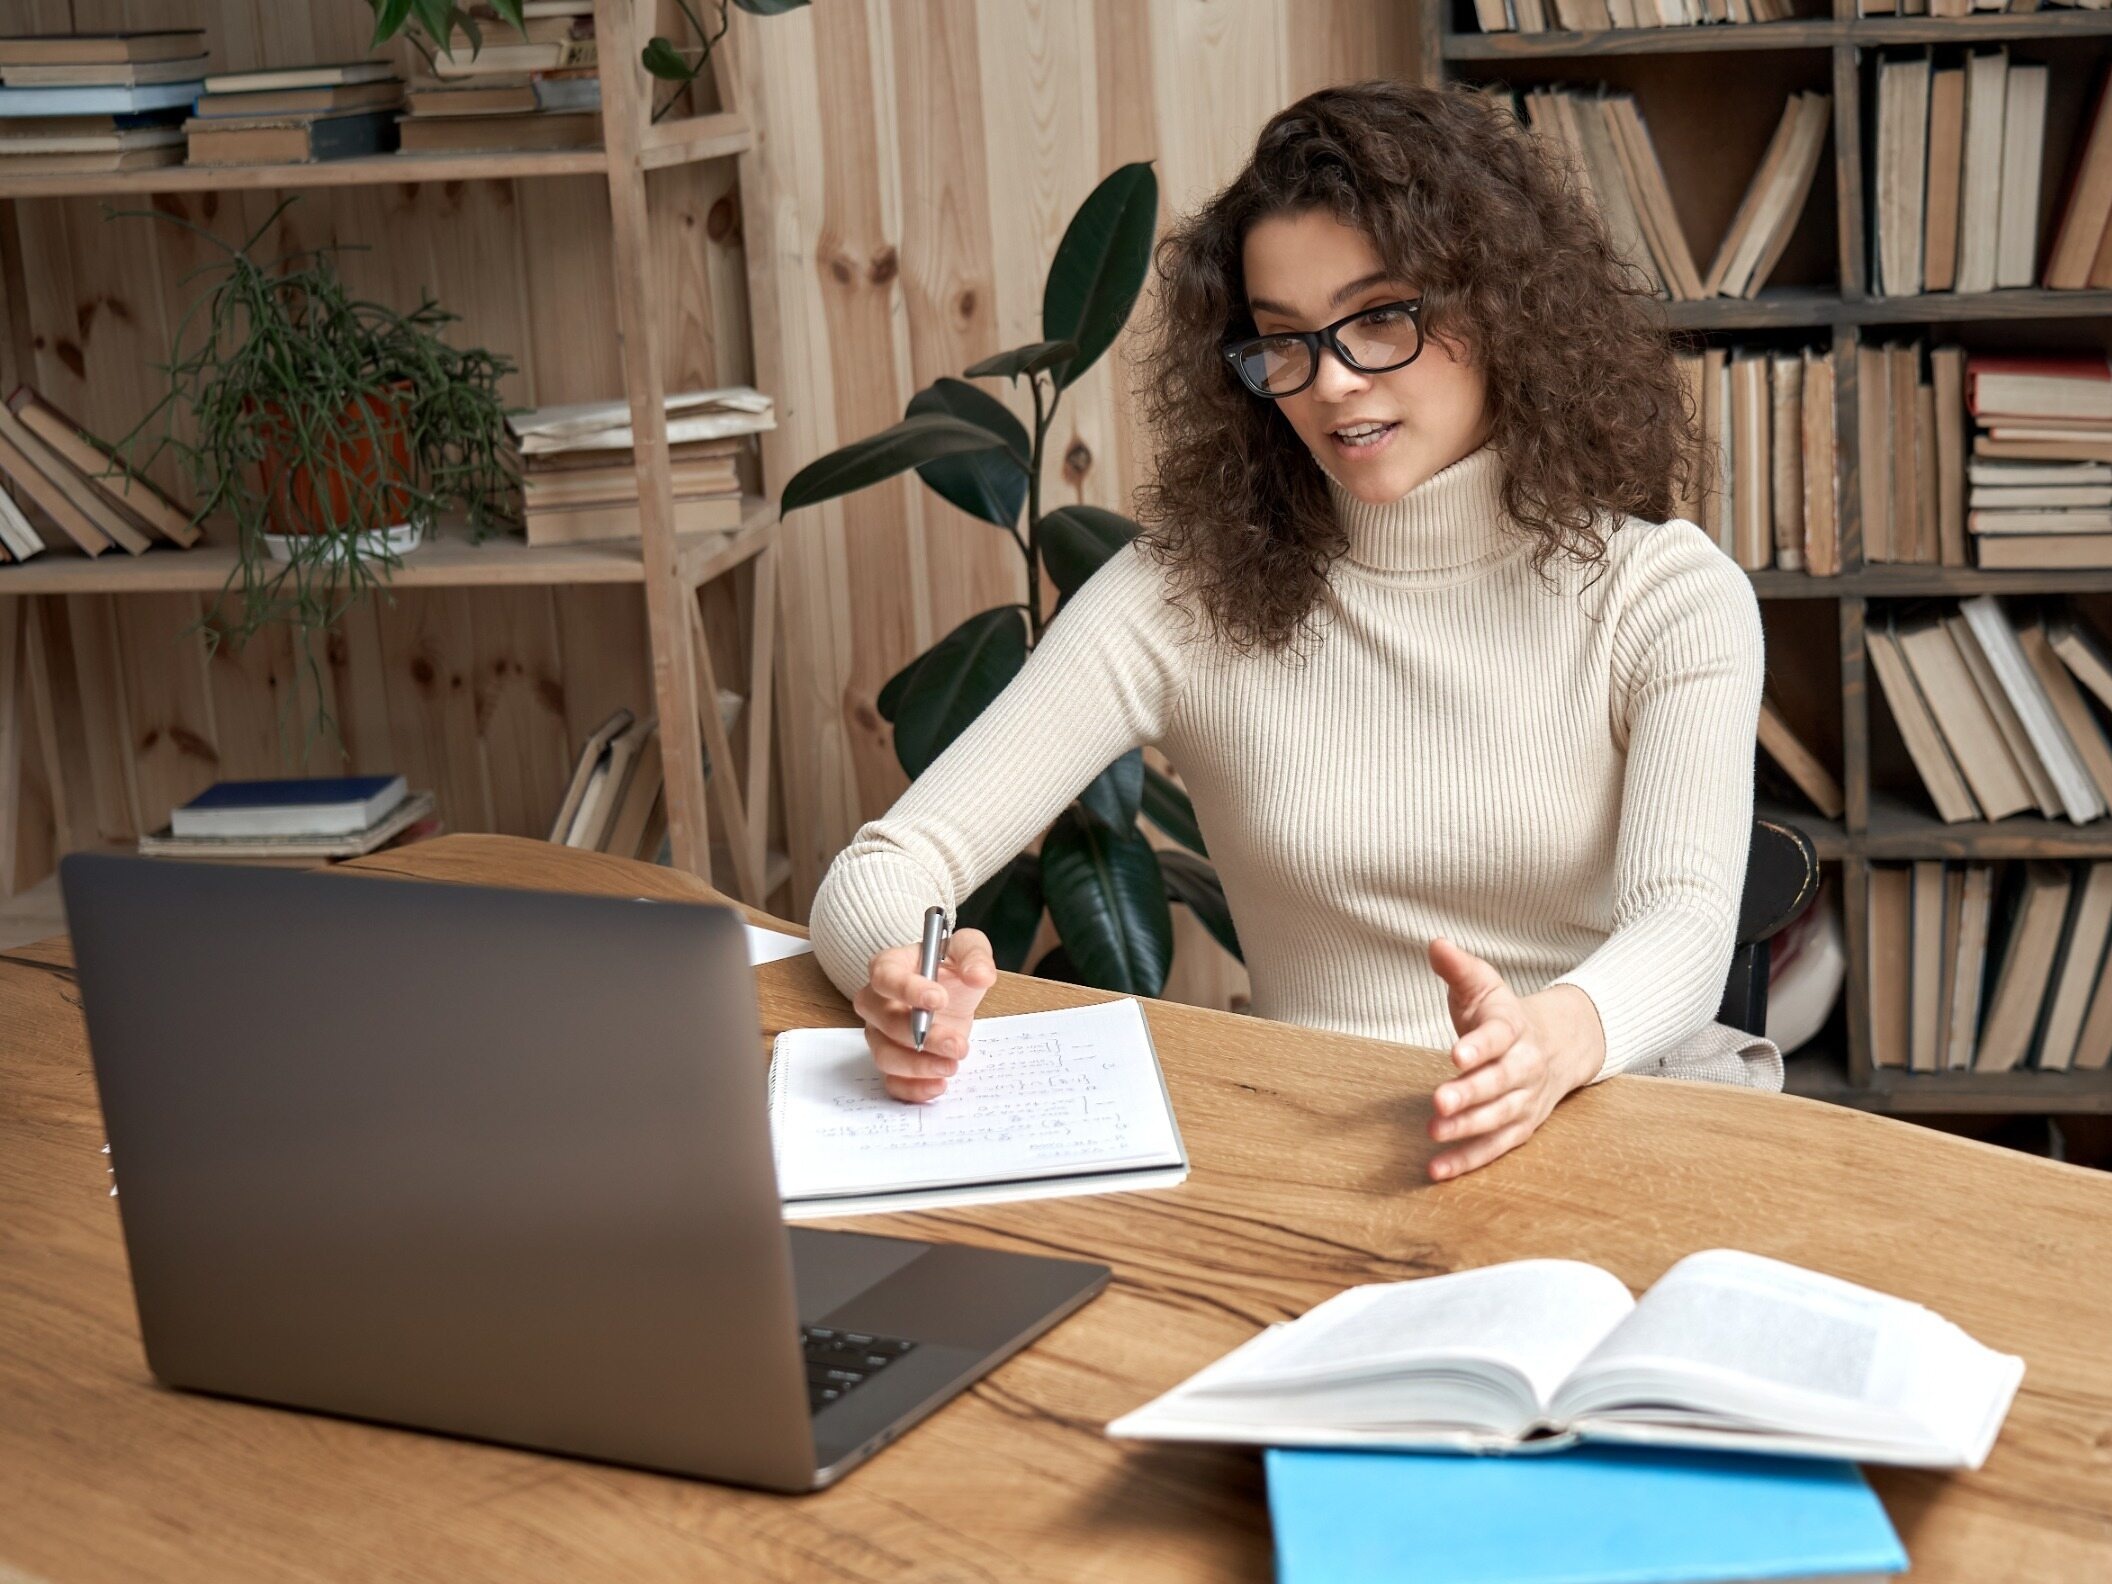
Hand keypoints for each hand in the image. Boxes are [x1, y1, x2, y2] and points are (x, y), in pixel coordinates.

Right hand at [851, 928, 997, 1101]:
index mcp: (889, 966)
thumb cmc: (950, 966)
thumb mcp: (968, 949)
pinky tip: (938, 1085)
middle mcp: (876, 1002)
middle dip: (922, 1036)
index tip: (939, 999)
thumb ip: (975, 956)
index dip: (907, 989)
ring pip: (885, 1056)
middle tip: (956, 1043)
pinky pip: (891, 1082)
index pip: (884, 976)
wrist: (951, 993)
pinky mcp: (892, 1061)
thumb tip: (979, 975)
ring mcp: (879, 1035)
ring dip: (919, 1066)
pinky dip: (913, 1089)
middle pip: (884, 1021)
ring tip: (952, 1065)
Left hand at [1425, 937, 1601, 1180]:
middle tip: (1439, 1101)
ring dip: (1467, 1129)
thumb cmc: (1504, 1014)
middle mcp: (1525, 1066)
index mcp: (1514, 1028)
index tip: (1454, 1054)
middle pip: (1500, 1082)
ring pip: (1499, 1118)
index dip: (1478, 1046)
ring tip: (1434, 1133)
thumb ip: (1459, 967)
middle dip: (1471, 1093)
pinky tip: (1436, 1170)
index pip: (1498, 1037)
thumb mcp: (1484, 984)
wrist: (1560, 1043)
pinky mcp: (1520, 1126)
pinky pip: (1495, 1147)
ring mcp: (1525, 1100)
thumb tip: (1435, 944)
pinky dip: (1468, 1160)